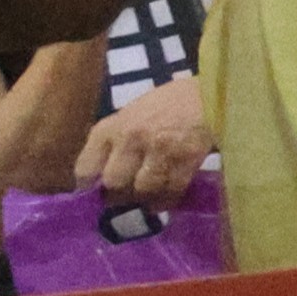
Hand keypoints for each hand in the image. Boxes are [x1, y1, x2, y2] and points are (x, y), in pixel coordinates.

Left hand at [75, 71, 210, 204]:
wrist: (210, 96)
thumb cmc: (168, 105)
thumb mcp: (131, 116)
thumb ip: (114, 142)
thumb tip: (101, 178)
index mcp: (113, 126)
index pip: (86, 167)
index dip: (88, 186)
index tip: (94, 194)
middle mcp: (131, 137)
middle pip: (114, 183)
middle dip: (119, 195)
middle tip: (125, 199)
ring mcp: (160, 149)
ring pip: (143, 190)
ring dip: (146, 198)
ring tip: (149, 198)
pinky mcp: (187, 159)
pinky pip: (171, 191)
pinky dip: (168, 199)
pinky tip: (167, 198)